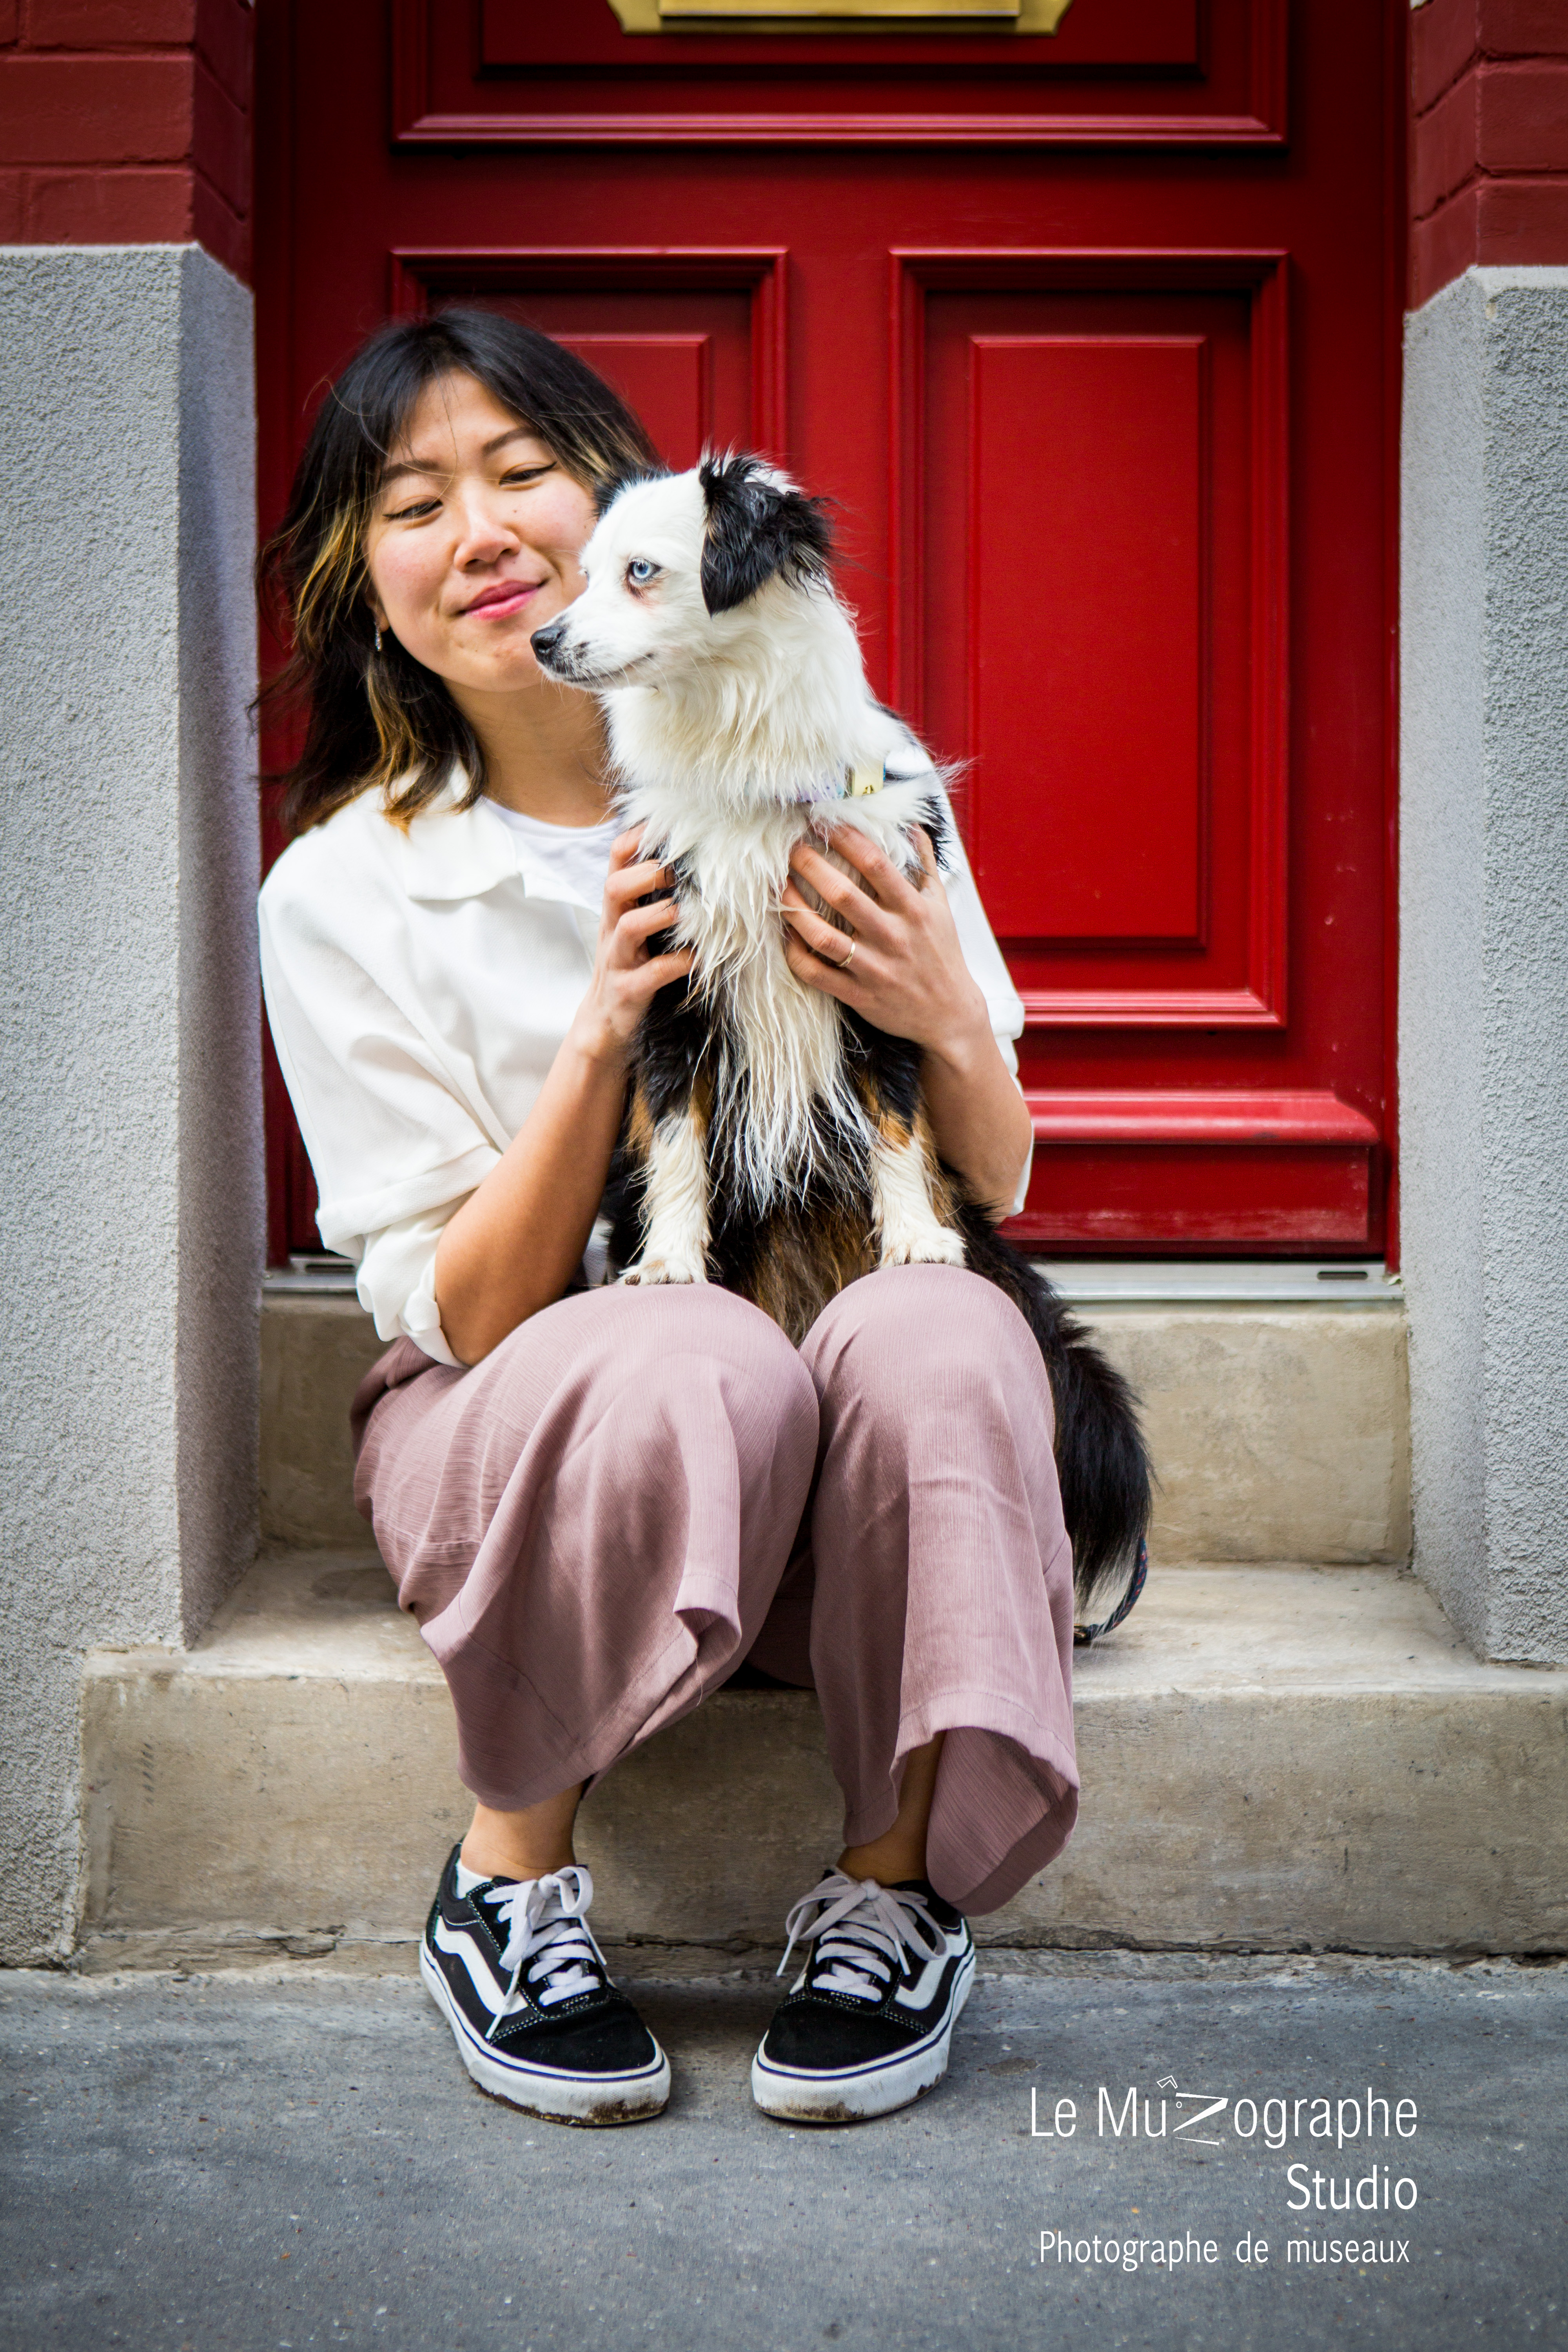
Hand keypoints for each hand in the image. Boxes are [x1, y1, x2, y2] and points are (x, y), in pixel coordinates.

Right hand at [569, 829, 693, 1064]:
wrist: (603, 1024)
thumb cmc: (632, 968)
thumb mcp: (637, 928)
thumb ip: (654, 897)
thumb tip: (692, 859)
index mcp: (617, 909)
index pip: (616, 860)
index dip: (637, 838)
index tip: (666, 823)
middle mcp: (613, 930)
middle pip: (614, 887)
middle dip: (647, 873)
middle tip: (680, 869)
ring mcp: (618, 961)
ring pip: (628, 927)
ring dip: (659, 914)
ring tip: (687, 910)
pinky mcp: (628, 991)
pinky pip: (652, 974)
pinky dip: (678, 963)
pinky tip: (699, 958)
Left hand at [780, 824, 990, 1062]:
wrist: (949, 1015)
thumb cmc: (942, 954)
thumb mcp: (941, 905)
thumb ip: (925, 864)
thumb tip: (913, 825)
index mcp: (912, 909)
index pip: (875, 864)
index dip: (845, 838)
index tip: (824, 822)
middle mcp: (892, 936)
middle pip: (842, 894)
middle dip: (810, 865)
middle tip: (791, 848)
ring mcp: (873, 967)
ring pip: (822, 936)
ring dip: (794, 908)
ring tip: (780, 886)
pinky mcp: (858, 995)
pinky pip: (816, 973)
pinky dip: (795, 953)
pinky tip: (786, 934)